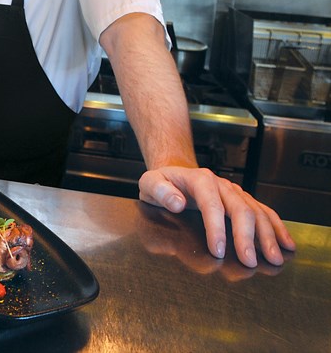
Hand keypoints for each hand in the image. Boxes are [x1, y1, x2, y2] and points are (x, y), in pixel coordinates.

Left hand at [139, 166, 295, 267]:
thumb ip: (160, 192)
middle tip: (249, 261)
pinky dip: (276, 227)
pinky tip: (286, 244)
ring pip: (256, 211)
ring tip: (273, 258)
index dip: (217, 228)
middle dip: (246, 237)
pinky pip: (264, 212)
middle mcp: (221, 184)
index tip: (218, 251)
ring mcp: (234, 192)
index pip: (212, 204)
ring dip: (267, 236)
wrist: (174, 174)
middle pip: (240, 209)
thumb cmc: (161, 183)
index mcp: (199, 179)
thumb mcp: (150, 184)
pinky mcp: (242, 201)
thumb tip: (177, 203)